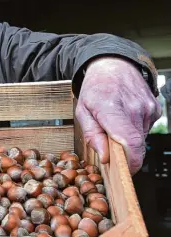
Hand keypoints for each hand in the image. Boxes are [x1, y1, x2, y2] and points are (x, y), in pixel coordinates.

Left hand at [75, 57, 161, 172]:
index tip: (124, 171)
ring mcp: (148, 107)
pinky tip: (125, 117)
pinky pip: (145, 128)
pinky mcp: (155, 108)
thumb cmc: (95, 89)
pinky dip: (134, 129)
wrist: (113, 65)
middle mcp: (134, 108)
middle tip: (109, 146)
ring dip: (127, 138)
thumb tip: (104, 156)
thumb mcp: (82, 111)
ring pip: (140, 137)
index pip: (129, 142)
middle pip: (135, 144)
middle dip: (123, 152)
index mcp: (112, 108)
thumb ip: (92, 134)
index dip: (130, 162)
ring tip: (114, 123)